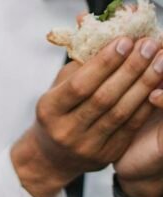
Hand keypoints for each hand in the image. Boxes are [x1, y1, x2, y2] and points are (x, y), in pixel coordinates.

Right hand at [12, 36, 162, 196]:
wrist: (53, 156)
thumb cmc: (59, 112)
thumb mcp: (58, 88)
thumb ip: (80, 65)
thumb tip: (105, 37)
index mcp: (49, 110)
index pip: (79, 85)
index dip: (104, 63)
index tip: (124, 41)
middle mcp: (65, 131)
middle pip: (103, 97)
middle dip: (129, 69)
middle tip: (148, 46)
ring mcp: (86, 146)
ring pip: (121, 112)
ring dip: (144, 84)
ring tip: (160, 61)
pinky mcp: (105, 155)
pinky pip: (130, 126)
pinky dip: (146, 104)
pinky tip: (158, 86)